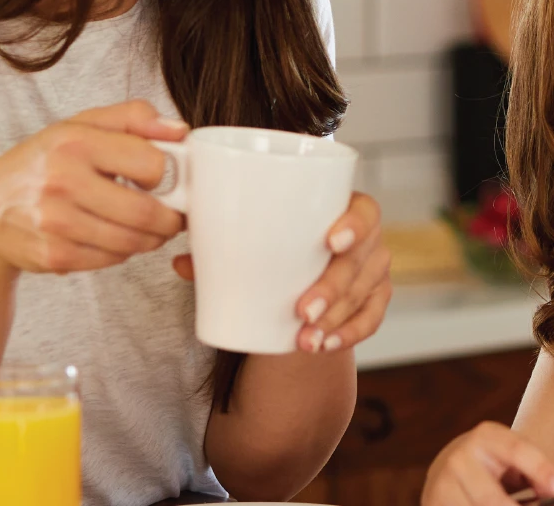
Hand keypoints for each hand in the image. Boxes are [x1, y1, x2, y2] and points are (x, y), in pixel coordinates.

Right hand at [0, 100, 189, 273]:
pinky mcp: (54, 255)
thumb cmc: (42, 165)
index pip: (152, 164)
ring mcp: (55, 222)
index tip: (165, 179)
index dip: (168, 174)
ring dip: (150, 238)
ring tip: (145, 226)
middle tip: (171, 215)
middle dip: (169, 219)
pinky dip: (121, 252)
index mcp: (73, 142)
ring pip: (133, 241)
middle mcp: (61, 181)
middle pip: (146, 212)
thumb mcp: (80, 127)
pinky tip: (111, 236)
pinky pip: (112, 259)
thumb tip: (179, 130)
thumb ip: (133, 118)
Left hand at [171, 191, 388, 353]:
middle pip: (361, 261)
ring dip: (336, 319)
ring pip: (364, 295)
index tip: (331, 241)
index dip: (354, 224)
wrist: (298, 271)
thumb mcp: (252, 239)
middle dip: (333, 287)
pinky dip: (349, 334)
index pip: (364, 210)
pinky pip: (370, 321)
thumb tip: (179, 262)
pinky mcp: (373, 301)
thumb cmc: (277, 243)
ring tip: (306, 339)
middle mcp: (367, 240)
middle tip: (302, 310)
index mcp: (343, 208)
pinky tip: (326, 344)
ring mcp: (373, 272)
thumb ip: (219, 245)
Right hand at [422, 421, 553, 505]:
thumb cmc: (498, 467)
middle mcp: (459, 458)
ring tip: (518, 504)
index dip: (542, 470)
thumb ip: (538, 476)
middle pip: (491, 499)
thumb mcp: (518, 462)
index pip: (517, 451)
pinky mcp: (433, 504)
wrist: (454, 467)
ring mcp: (441, 485)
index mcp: (486, 437)